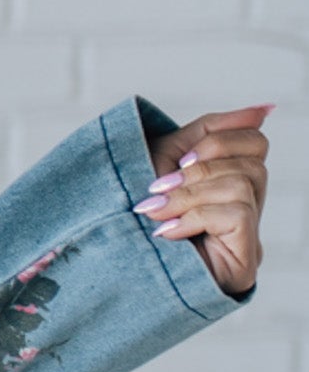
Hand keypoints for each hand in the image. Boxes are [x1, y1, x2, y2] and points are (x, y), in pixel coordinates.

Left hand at [138, 103, 271, 297]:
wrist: (111, 262)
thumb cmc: (137, 209)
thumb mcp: (168, 159)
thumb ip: (210, 132)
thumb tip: (262, 109)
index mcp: (231, 181)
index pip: (255, 143)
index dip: (219, 141)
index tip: (179, 160)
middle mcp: (248, 209)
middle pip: (254, 161)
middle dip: (201, 167)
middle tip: (161, 186)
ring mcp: (248, 238)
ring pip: (242, 185)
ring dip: (190, 194)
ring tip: (158, 212)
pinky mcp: (245, 262)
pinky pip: (237, 214)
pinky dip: (195, 216)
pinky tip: (168, 232)